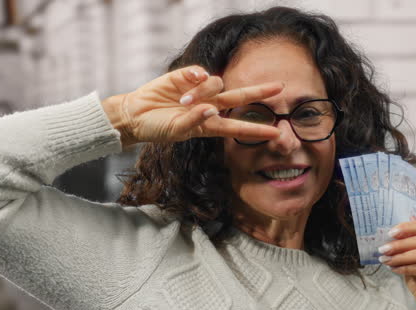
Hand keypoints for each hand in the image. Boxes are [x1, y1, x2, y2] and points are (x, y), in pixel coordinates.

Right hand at [101, 65, 284, 146]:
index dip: (257, 130)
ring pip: (216, 83)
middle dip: (260, 92)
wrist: (135, 114)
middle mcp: (209, 106)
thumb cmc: (157, 128)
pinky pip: (200, 72)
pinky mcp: (186, 76)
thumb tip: (211, 108)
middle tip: (280, 87)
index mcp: (210, 125)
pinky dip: (197, 75)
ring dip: (202, 92)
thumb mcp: (176, 131)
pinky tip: (189, 81)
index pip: (238, 126)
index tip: (277, 133)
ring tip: (182, 100)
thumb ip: (194, 121)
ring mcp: (199, 90)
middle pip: (240, 97)